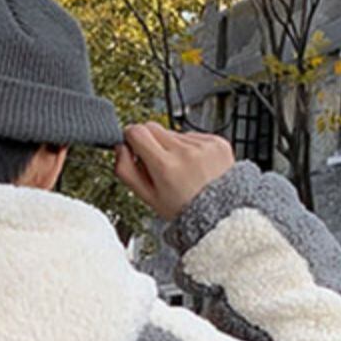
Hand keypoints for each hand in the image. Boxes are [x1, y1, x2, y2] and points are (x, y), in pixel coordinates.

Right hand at [115, 123, 233, 221]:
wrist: (221, 213)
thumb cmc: (184, 209)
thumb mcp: (148, 197)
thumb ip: (126, 171)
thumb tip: (119, 147)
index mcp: (165, 167)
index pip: (136, 131)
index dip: (131, 138)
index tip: (134, 147)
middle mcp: (185, 153)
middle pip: (153, 127)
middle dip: (150, 141)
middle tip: (157, 162)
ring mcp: (204, 146)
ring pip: (174, 132)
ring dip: (172, 146)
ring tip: (181, 169)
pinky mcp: (218, 142)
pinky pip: (193, 135)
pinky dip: (191, 147)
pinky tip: (196, 165)